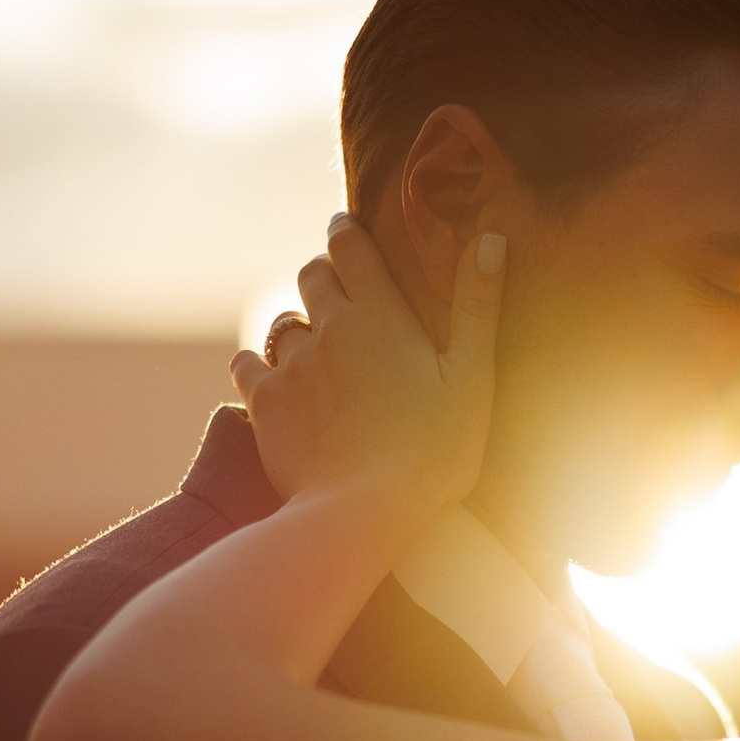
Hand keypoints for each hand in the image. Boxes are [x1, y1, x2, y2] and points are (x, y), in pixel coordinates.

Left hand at [233, 216, 502, 523]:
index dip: (346, 231)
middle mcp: (329, 329)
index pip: (351, 247)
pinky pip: (246, 365)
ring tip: (311, 348)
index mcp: (380, 316)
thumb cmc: (434, 451)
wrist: (366, 513)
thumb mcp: (471, 378)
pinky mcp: (265, 405)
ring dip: (295, 328)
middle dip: (322, 276)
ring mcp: (292, 367)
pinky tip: (272, 380)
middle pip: (311, 276)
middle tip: (336, 292)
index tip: (345, 228)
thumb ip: (477, 306)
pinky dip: (257, 366)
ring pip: (280, 324)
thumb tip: (493, 237)